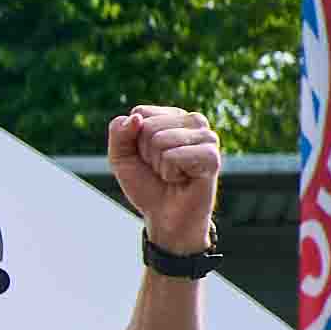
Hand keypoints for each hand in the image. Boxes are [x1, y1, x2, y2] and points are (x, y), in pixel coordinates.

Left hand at [106, 106, 226, 252]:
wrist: (164, 217)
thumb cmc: (147, 184)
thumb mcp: (121, 158)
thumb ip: (119, 133)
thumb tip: (135, 118)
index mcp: (174, 116)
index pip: (140, 113)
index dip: (135, 141)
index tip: (147, 157)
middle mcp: (194, 121)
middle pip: (148, 127)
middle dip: (146, 154)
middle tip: (161, 169)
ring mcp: (207, 137)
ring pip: (160, 140)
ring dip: (158, 165)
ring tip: (172, 174)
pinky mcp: (212, 156)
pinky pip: (173, 156)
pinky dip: (169, 173)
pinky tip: (183, 179)